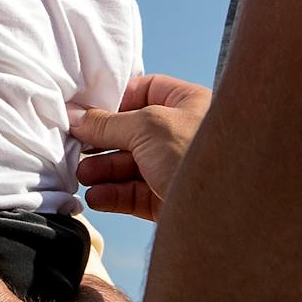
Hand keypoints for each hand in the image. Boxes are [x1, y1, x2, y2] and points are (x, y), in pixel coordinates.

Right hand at [71, 73, 212, 220]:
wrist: (225, 210)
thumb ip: (108, 123)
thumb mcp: (147, 126)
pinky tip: (96, 197)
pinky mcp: (169, 199)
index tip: (84, 111)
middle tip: (76, 148)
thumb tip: (76, 118)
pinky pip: (135, 193)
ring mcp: (176, 168)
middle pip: (132, 132)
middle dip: (102, 142)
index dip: (113, 100)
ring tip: (82, 175)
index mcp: (187, 104)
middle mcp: (183, 134)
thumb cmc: (195, 153)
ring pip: (131, 166)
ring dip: (103, 170)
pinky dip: (113, 195)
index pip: (144, 91)